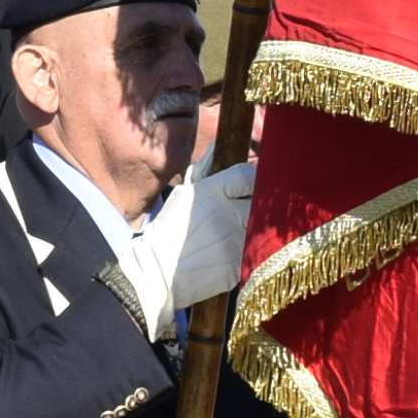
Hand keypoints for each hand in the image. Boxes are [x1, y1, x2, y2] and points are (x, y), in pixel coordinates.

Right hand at [169, 162, 254, 313]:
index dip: (252, 180)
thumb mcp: (184, 194)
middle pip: (260, 202)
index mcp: (211, 192)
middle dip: (257, 205)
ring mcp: (235, 241)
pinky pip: (256, 252)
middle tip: (249, 211)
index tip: (251, 187)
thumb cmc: (169, 231)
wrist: (157, 271)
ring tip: (239, 234)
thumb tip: (220, 145)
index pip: (248, 175)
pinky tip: (234, 253)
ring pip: (261, 228)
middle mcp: (227, 213)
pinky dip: (250, 251)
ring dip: (255, 229)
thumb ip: (206, 170)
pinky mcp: (239, 265)